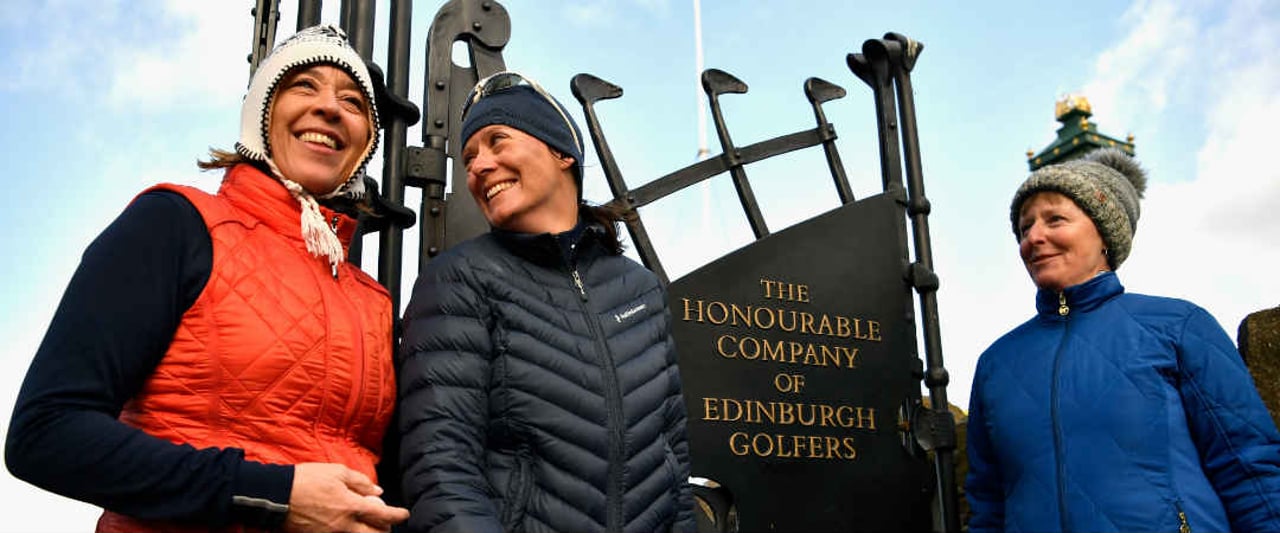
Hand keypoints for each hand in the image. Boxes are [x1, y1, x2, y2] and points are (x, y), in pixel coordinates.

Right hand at [282, 463, 410, 532]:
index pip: (383, 515)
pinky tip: (350, 526)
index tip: (404, 514)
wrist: (277, 496)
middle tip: (387, 524)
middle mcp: (344, 525)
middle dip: (385, 531)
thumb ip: (360, 482)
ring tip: (369, 526)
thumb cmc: (307, 479)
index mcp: (351, 506)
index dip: (398, 516)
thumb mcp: (337, 472)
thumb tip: (378, 490)